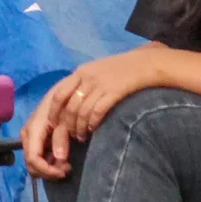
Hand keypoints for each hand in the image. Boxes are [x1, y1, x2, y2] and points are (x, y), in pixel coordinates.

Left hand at [20, 47, 167, 178]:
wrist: (146, 63)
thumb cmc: (121, 70)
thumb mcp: (96, 71)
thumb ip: (82, 83)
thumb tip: (69, 104)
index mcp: (80, 72)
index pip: (58, 94)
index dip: (54, 112)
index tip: (54, 125)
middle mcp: (87, 77)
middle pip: (68, 106)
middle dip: (66, 125)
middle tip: (68, 137)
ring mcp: (100, 84)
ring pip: (81, 111)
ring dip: (79, 128)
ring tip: (81, 138)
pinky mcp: (114, 92)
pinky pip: (98, 111)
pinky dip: (93, 123)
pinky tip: (93, 130)